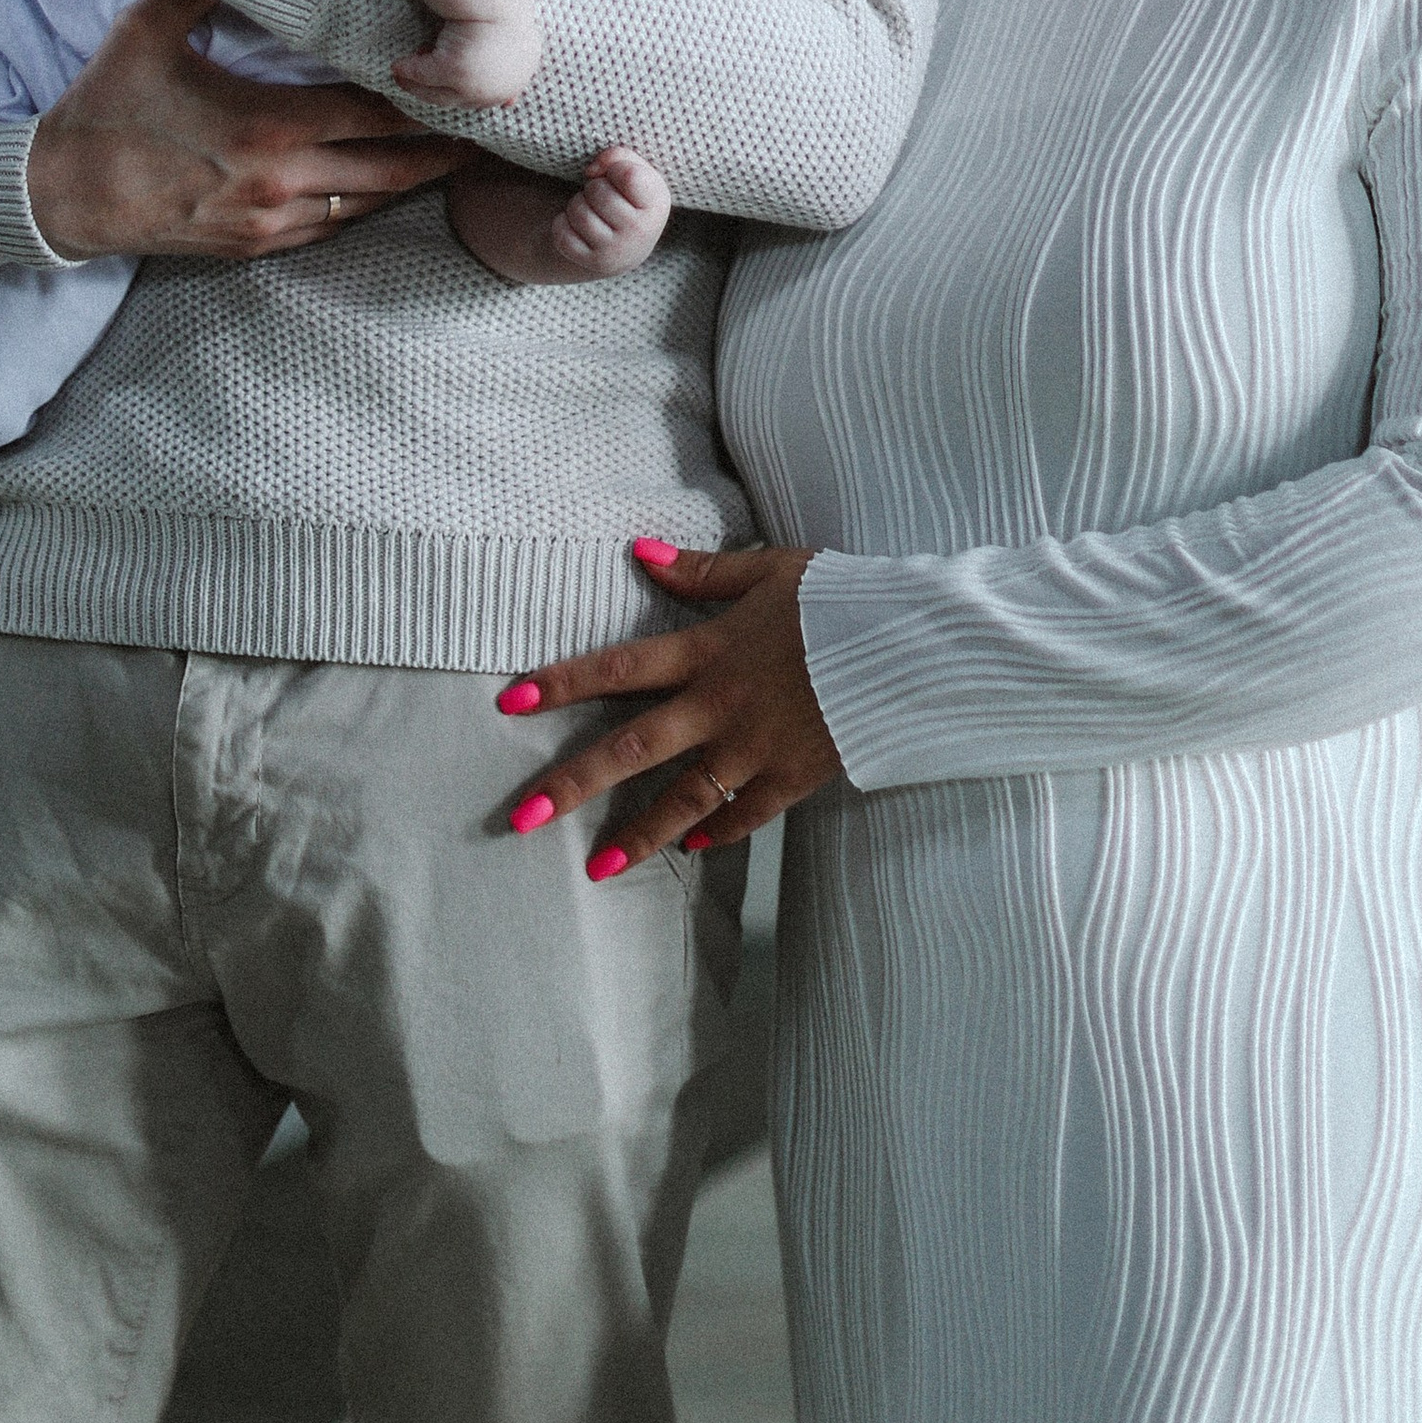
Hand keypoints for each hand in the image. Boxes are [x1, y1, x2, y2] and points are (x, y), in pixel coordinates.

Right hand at [24, 0, 444, 261]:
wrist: (60, 194)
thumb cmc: (107, 106)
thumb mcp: (148, 28)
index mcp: (267, 124)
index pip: (374, 113)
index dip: (427, 103)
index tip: (463, 85)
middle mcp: (280, 180)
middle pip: (391, 169)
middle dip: (443, 151)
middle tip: (487, 129)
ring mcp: (270, 222)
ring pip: (366, 205)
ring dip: (410, 183)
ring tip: (452, 160)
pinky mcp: (253, 247)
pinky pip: (330, 230)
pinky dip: (363, 206)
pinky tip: (383, 189)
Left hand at [498, 540, 839, 871]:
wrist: (911, 644)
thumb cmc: (840, 597)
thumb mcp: (769, 570)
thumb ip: (701, 571)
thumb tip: (639, 552)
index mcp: (710, 652)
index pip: (620, 667)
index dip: (563, 681)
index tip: (510, 700)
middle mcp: (721, 707)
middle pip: (634, 748)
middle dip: (573, 783)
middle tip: (521, 817)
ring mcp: (757, 749)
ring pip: (684, 799)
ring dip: (637, 836)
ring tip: (594, 870)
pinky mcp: (794, 778)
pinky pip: (747, 816)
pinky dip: (717, 833)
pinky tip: (690, 848)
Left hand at [547, 147, 668, 276]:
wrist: (626, 245)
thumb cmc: (629, 197)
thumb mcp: (635, 169)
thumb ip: (617, 156)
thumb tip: (591, 171)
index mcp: (657, 204)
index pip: (627, 175)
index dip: (614, 168)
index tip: (618, 177)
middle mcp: (642, 232)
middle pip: (597, 191)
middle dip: (593, 187)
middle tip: (601, 196)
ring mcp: (618, 251)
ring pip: (578, 212)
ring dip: (577, 204)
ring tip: (591, 210)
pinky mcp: (594, 263)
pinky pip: (562, 235)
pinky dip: (562, 225)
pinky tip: (578, 227)